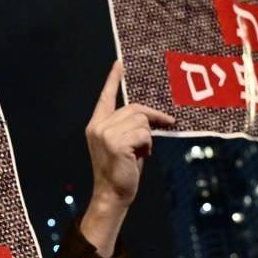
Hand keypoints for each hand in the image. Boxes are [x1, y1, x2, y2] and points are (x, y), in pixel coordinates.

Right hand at [80, 60, 173, 256]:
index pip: (106, 97)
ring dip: (148, 138)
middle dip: (151, 120)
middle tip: (161, 130)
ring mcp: (106, 134)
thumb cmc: (121, 170)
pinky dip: (148, 145)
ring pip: (142, 122)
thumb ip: (130, 127)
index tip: (118, 64)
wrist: (112, 194)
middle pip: (134, 110)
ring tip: (140, 153)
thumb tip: (150, 116)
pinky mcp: (116, 143)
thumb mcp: (124, 144)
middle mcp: (98, 126)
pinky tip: (140, 156)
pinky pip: (144, 134)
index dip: (112, 80)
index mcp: (96, 124)